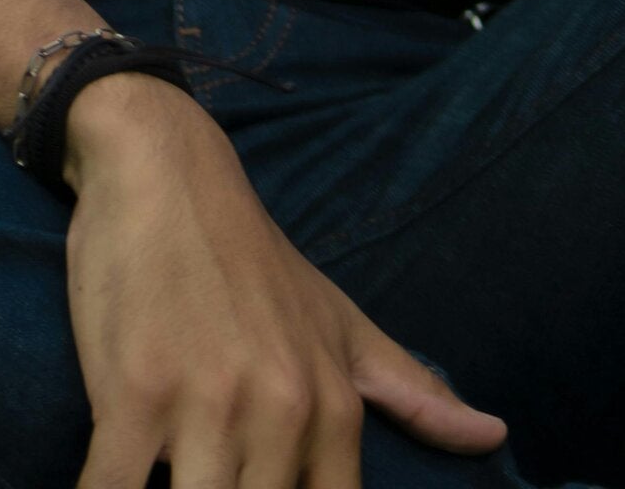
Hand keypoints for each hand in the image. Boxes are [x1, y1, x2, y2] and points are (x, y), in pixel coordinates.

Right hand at [62, 72, 507, 487]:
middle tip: (212, 484)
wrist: (164, 168)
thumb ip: (409, 388)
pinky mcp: (131, 393)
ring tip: (163, 487)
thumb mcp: (337, 319)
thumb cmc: (249, 256)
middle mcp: (279, 410)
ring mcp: (204, 404)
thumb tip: (493, 438)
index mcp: (331, 405)